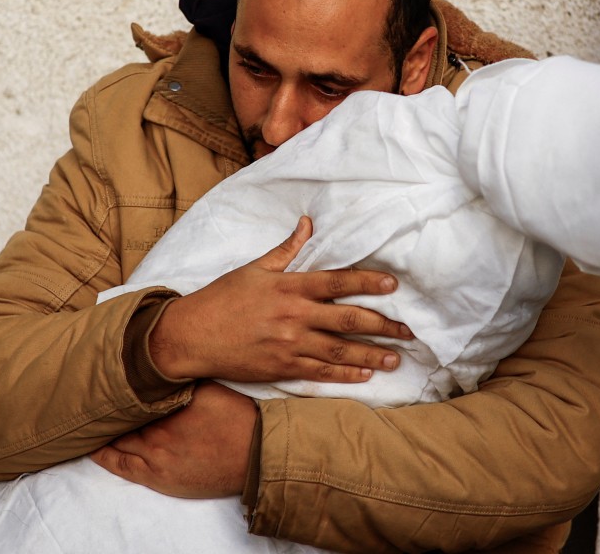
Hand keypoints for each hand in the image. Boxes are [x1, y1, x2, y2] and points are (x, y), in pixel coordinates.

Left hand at [90, 381, 254, 496]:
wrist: (253, 454)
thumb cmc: (237, 417)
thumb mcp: (211, 386)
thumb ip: (185, 377)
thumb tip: (166, 360)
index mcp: (170, 402)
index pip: (131, 392)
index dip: (116, 385)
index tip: (102, 376)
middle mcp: (158, 427)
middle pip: (121, 415)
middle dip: (105, 406)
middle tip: (87, 396)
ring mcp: (155, 454)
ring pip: (118, 440)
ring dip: (103, 430)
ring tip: (86, 420)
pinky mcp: (158, 476)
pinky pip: (121, 465)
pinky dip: (104, 456)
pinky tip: (93, 448)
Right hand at [150, 216, 412, 381]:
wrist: (192, 336)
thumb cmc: (222, 298)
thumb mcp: (254, 268)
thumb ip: (286, 250)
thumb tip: (308, 223)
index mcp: (289, 287)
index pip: (337, 282)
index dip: (367, 283)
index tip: (393, 284)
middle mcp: (294, 316)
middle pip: (347, 320)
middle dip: (382, 325)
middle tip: (408, 329)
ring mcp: (289, 345)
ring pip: (339, 351)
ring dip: (371, 355)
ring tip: (395, 358)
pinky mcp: (282, 368)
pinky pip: (320, 373)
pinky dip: (345, 375)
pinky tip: (365, 375)